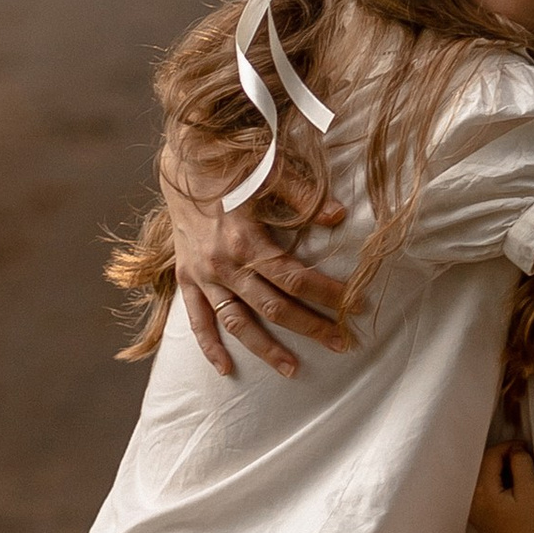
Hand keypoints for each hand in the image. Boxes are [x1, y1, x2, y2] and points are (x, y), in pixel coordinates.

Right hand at [162, 144, 356, 376]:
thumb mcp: (269, 173)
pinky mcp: (186, 278)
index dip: (327, 295)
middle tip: (342, 345)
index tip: (354, 307)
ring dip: (265, 349)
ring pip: (237, 323)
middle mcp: (224, 264)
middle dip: (311, 328)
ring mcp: (203, 275)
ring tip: (292, 370)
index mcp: (246, 240)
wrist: (178, 161)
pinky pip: (197, 320)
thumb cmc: (231, 167)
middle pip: (274, 307)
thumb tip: (339, 217)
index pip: (295, 278)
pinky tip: (225, 369)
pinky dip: (210, 346)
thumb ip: (304, 196)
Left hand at [469, 439, 533, 532]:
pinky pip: (481, 484)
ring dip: (497, 466)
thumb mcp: (530, 491)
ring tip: (516, 472)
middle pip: (482, 462)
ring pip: (481, 472)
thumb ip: (522, 464)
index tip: (524, 448)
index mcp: (483, 490)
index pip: (491, 455)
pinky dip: (493, 477)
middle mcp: (471, 495)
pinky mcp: (474, 509)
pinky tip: (508, 484)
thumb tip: (515, 449)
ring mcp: (470, 503)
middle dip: (502, 455)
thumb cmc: (527, 526)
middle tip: (521, 458)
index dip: (508, 447)